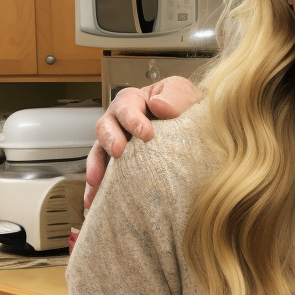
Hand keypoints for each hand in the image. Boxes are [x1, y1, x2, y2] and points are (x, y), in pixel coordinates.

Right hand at [85, 77, 200, 206]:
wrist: (200, 131)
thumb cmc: (189, 107)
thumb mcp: (185, 94)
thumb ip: (174, 96)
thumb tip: (158, 104)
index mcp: (137, 100)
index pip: (127, 106)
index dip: (133, 119)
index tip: (147, 134)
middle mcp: (122, 121)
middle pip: (106, 126)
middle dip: (110, 139)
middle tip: (119, 152)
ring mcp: (120, 143)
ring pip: (100, 152)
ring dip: (96, 166)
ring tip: (97, 181)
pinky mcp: (122, 164)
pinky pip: (105, 175)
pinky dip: (97, 187)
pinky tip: (94, 201)